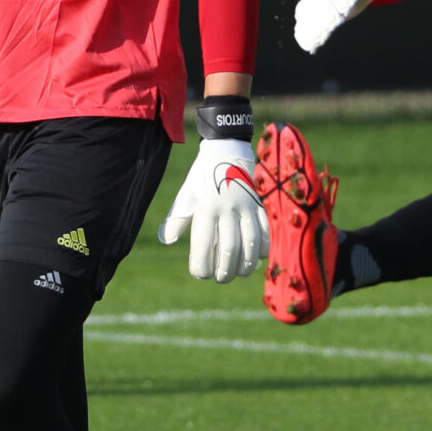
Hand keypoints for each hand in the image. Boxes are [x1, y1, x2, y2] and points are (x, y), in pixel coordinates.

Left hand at [157, 138, 266, 281]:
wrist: (226, 152)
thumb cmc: (201, 180)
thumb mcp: (186, 197)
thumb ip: (176, 219)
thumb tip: (167, 240)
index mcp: (206, 207)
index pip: (203, 245)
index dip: (202, 265)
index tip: (200, 274)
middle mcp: (227, 208)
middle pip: (229, 248)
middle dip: (224, 270)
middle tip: (220, 278)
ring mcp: (246, 207)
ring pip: (251, 243)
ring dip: (245, 265)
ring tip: (239, 274)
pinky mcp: (258, 206)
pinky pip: (265, 231)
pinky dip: (262, 249)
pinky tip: (255, 259)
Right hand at [293, 0, 396, 53]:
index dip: (336, 4)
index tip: (338, 17)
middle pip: (319, 3)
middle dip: (320, 19)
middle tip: (324, 34)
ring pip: (310, 12)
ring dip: (309, 28)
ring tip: (310, 43)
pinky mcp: (313, 6)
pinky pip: (306, 17)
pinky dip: (306, 30)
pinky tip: (308, 45)